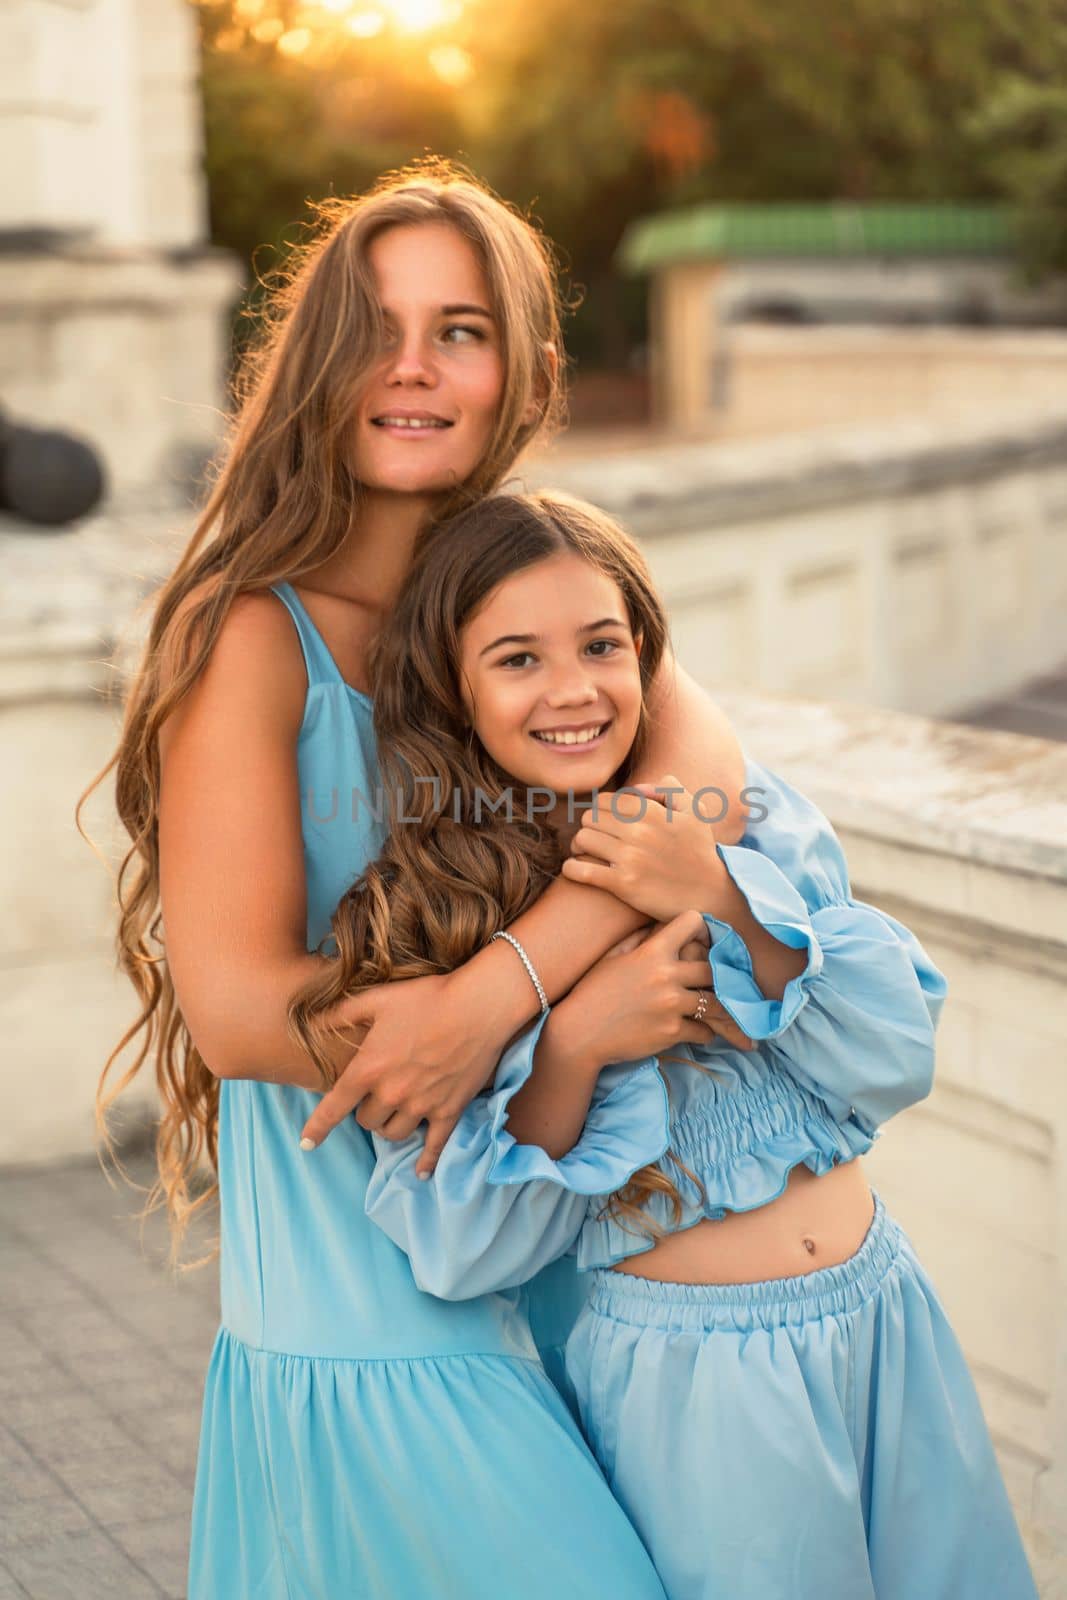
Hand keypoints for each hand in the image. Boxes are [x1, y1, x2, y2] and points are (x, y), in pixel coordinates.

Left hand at [298, 969, 512, 1175]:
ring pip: (394, 1134)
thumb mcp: (378, 999)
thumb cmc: (426, 998)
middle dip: (366, 1111)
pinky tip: (421, 1173)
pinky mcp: (449, 1111)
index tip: (306, 1142)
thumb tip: (312, 1020)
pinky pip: (434, 1146)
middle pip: (366, 1122)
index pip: (333, 1108)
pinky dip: (427, 1162)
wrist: (478, 1007)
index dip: (317, 1128)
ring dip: (390, 1126)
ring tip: (396, 1112)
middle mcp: (392, 1094)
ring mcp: (422, 1106)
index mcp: (369, 1069)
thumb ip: (342, 1013)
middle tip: (375, 1096)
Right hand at [553, 909, 752, 1070]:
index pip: (693, 923)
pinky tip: (703, 1031)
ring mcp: (671, 1004)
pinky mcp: (672, 1032)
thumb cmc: (592, 991)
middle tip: (724, 981)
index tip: (705, 942)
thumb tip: (660, 923)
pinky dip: (706, 1033)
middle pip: (714, 967)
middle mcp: (665, 975)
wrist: (578, 1033)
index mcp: (652, 951)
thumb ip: (640, 938)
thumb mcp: (613, 956)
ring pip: (717, 1003)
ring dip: (721, 1007)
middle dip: (719, 974)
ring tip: (729, 1012)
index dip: (703, 929)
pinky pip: (705, 1031)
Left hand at [560, 772, 728, 923]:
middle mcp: (638, 832)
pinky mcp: (623, 884)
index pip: (606, 801)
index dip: (600, 810)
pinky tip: (575, 870)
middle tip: (593, 837)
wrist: (711, 893)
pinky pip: (582, 871)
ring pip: (582, 840)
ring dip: (578, 846)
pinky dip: (572, 869)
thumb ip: (670, 789)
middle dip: (589, 826)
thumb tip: (640, 788)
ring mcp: (630, 858)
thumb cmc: (700, 851)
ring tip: (584, 853)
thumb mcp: (695, 812)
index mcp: (651, 812)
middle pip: (590, 818)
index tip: (603, 822)